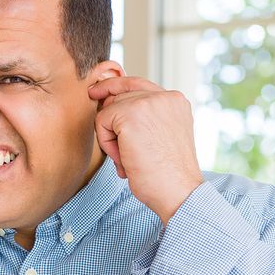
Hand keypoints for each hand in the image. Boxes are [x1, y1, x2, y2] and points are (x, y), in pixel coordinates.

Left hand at [89, 75, 203, 222]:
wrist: (177, 191)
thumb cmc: (168, 174)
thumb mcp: (162, 136)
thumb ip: (146, 118)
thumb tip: (110, 108)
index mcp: (175, 101)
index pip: (138, 83)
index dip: (115, 87)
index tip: (97, 92)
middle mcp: (164, 96)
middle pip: (119, 94)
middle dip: (112, 122)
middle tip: (122, 152)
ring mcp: (148, 102)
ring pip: (109, 109)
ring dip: (112, 137)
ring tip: (129, 158)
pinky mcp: (130, 114)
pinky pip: (102, 121)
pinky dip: (107, 143)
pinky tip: (124, 158)